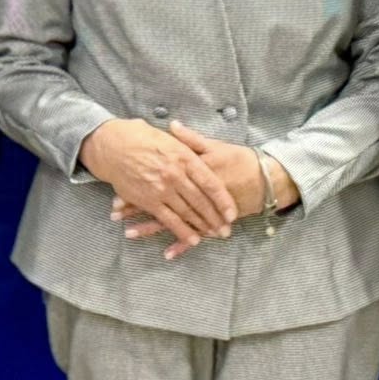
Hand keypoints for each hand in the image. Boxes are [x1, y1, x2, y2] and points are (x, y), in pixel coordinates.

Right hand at [79, 117, 236, 259]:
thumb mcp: (170, 137)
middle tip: (227, 230)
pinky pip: (169, 220)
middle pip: (201, 201)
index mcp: (184, 157)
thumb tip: (205, 150)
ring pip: (187, 212)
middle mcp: (175, 174)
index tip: (233, 213)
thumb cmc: (141, 138)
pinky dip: (182, 231)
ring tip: (215, 235)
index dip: (223, 200)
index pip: (210, 183)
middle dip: (216, 218)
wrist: (112, 146)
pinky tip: (193, 239)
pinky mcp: (148, 201)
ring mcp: (162, 189)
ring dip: (203, 226)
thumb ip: (189, 144)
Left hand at [114, 125, 299, 245]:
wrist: (264, 178)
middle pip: (161, 200)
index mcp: (191, 171)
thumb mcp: (213, 146)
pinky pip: (195, 235)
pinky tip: (165, 254)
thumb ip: (191, 139)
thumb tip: (172, 125)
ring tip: (128, 234)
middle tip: (115, 213)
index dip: (137, 184)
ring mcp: (202, 208)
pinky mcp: (212, 221)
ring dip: (150, 228)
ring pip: (172, 220)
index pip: (158, 178)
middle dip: (136, 207)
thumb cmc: (237, 160)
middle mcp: (193, 191)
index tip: (118, 189)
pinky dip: (180, 245)